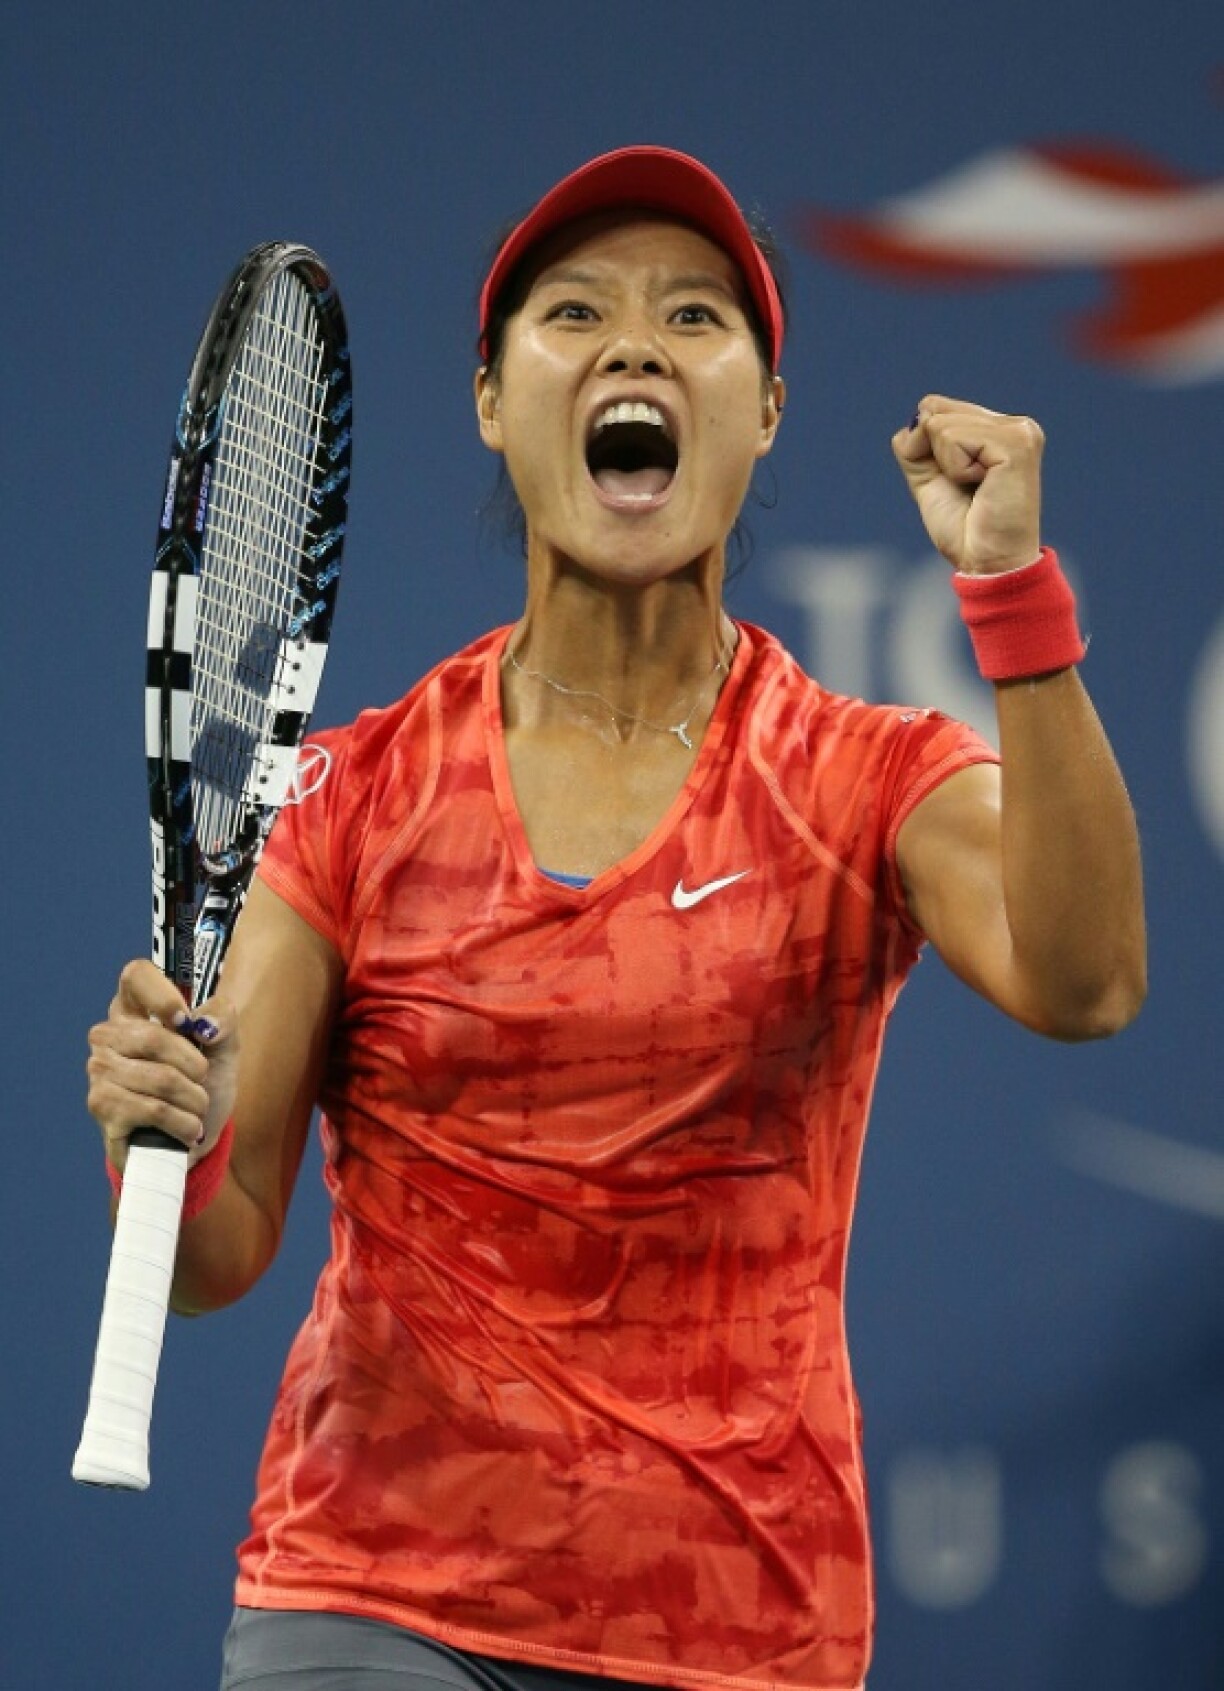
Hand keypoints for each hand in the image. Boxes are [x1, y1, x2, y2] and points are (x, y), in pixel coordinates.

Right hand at [86, 960, 238, 1173]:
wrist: (192, 1136)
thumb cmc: (203, 1082)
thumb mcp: (225, 1045)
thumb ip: (223, 1019)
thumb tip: (204, 1024)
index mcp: (135, 1007)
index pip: (137, 974)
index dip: (164, 995)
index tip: (185, 1020)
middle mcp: (108, 1035)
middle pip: (154, 1036)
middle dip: (195, 1065)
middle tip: (203, 1079)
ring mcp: (100, 1071)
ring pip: (160, 1078)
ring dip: (194, 1099)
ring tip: (197, 1108)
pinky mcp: (102, 1107)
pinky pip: (153, 1110)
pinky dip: (183, 1123)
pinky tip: (187, 1129)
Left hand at [892, 394, 1043, 575]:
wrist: (988, 564)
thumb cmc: (963, 529)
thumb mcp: (928, 479)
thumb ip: (915, 445)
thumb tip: (919, 417)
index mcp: (997, 428)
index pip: (934, 407)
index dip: (926, 447)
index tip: (956, 482)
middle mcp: (1014, 424)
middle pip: (933, 409)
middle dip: (934, 456)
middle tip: (966, 488)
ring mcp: (1019, 430)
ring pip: (940, 424)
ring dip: (947, 467)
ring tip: (977, 489)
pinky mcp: (1016, 444)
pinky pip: (953, 438)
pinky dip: (956, 470)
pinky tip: (984, 487)